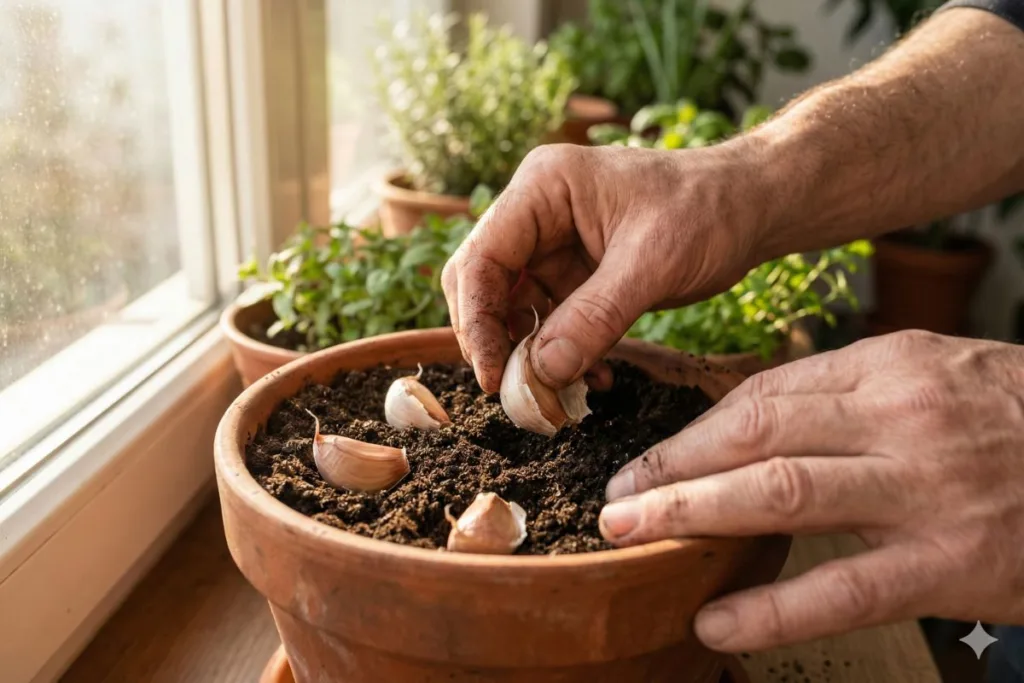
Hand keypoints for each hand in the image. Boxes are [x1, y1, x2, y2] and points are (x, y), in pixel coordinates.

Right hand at [441, 142, 775, 392]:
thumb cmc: (708, 211)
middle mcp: (537, 213)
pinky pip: (549, 321)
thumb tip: (540, 374)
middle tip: (517, 391)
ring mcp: (554, 245)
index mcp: (543, 188)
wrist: (752, 207)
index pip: (481, 259)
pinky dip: (561, 353)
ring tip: (561, 394)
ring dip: (531, 355)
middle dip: (496, 340)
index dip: (476, 321)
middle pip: (483, 283)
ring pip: (513, 309)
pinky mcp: (575, 274)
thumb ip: (593, 318)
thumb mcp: (652, 265)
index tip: (492, 377)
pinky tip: (592, 377)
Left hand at [600, 330, 1023, 651]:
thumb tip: (753, 421)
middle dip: (673, 468)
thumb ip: (851, 392)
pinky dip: (770, 609)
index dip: (695, 431)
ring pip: (782, 494)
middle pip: (755, 435)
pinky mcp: (949, 563)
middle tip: (615, 497)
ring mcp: (924, 491)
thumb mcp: (937, 376)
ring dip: (693, 515)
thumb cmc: (1013, 420)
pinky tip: (717, 622)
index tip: (650, 458)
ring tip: (632, 535)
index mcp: (890, 366)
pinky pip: (842, 589)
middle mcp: (899, 418)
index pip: (764, 394)